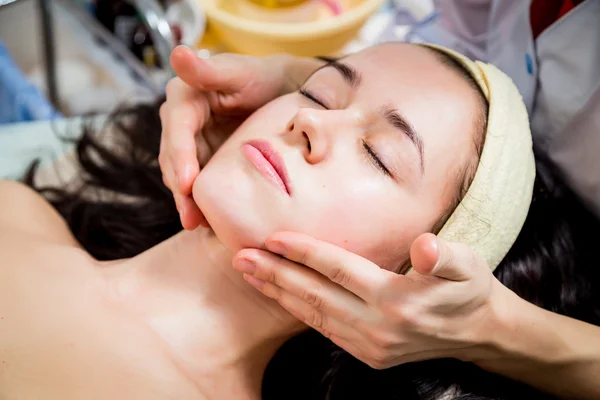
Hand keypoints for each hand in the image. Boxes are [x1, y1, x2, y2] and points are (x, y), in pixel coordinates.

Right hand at [159, 46, 288, 228]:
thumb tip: (177, 54)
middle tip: (191, 217)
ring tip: (197, 225)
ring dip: (187, 200)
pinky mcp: (202, 160)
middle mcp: (180, 122)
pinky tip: (208, 221)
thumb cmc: (261, 78)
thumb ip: (208, 70)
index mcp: (184, 98)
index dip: (180, 156)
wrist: (279, 94)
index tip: (187, 183)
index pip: (177, 128)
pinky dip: (200, 200)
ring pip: (181, 175)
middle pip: (173, 157)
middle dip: (180, 188)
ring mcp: (190, 144)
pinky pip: (196, 182)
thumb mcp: (239, 72)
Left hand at [232, 232, 508, 368]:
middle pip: (315, 295)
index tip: (273, 238)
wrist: (479, 333)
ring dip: (279, 294)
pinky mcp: (368, 354)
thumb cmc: (469, 289)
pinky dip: (298, 312)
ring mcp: (370, 345)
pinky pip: (324, 329)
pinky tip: (281, 297)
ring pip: (313, 316)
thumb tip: (425, 247)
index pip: (339, 270)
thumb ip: (445, 256)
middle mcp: (377, 326)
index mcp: (396, 300)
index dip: (305, 253)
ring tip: (250, 275)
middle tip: (241, 257)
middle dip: (276, 274)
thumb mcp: (468, 265)